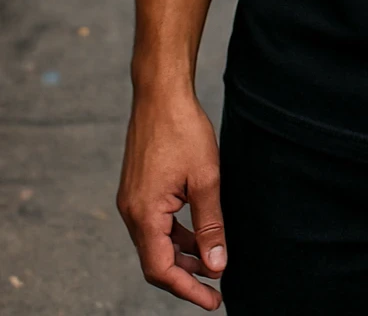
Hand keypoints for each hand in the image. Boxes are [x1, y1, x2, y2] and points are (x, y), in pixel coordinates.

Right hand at [117, 90, 226, 309]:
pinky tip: (198, 233)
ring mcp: (132, 200)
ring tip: (212, 262)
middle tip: (215, 288)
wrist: (161, 93)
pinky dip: (176, 234)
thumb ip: (210, 224)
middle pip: (156, 260)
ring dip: (182, 255)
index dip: (187, 289)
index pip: (160, 270)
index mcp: (144, 214)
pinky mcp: (138, 189)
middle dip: (186, 277)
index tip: (213, 300)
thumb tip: (216, 265)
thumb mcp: (206, 178)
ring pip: (156, 242)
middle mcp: (131, 211)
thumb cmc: (183, 129)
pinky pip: (155, 223)